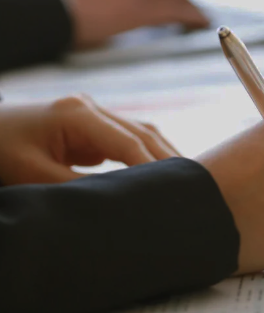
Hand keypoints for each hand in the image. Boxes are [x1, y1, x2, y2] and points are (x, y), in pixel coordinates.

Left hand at [0, 95, 179, 185]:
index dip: (153, 169)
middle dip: (170, 161)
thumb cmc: (0, 152)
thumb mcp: (34, 175)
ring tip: (186, 185)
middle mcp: (88, 107)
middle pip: (144, 132)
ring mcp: (91, 113)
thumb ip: (77, 187)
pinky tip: (162, 179)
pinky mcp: (90, 127)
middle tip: (194, 190)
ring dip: (164, 158)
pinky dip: (147, 159)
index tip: (170, 196)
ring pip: (141, 134)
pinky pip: (128, 141)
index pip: (129, 143)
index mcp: (76, 113)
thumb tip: (116, 205)